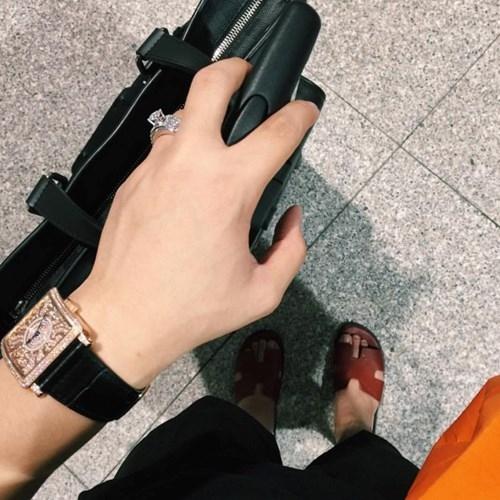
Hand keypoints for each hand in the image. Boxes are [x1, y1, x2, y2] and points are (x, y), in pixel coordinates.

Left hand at [70, 58, 318, 387]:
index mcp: (228, 187)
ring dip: (203, 121)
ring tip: (216, 146)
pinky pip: (162, 151)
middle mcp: (189, 165)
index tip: (304, 113)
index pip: (276, 131)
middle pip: (210, 86)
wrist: (126, 317)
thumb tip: (291, 219)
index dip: (299, 116)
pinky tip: (186, 186)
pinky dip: (180, 155)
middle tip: (245, 76)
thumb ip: (292, 249)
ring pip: (182, 119)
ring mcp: (154, 167)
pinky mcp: (132, 181)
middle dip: (234, 71)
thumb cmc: (191, 307)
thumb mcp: (263, 291)